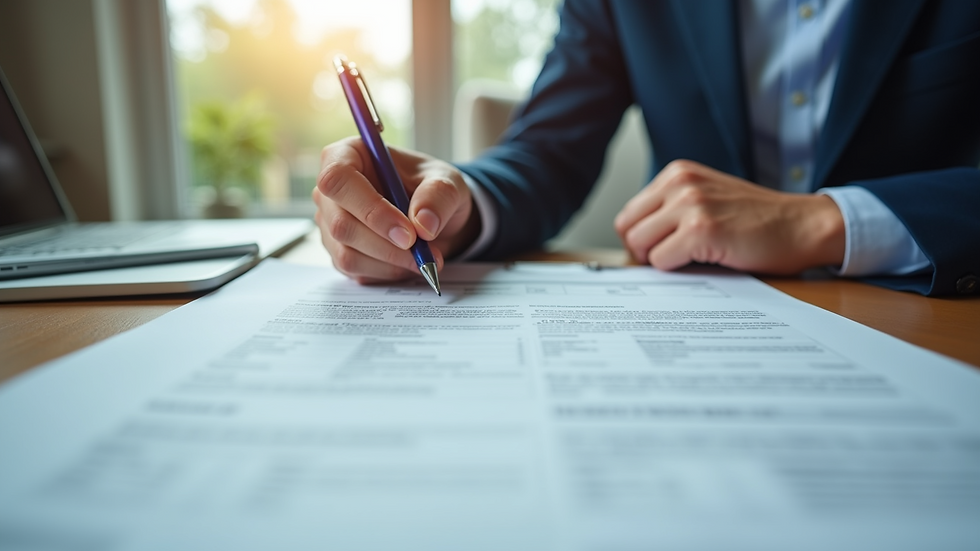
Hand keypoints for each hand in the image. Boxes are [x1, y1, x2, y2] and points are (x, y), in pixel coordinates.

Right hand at [312, 137, 480, 283]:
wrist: (433, 217)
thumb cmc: (431, 189)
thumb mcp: (447, 182)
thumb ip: (438, 196)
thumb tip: (423, 225)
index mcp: (349, 156)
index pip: (338, 180)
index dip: (370, 208)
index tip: (408, 232)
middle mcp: (331, 191)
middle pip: (341, 224)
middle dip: (386, 245)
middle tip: (424, 253)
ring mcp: (331, 223)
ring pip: (347, 253)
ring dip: (390, 262)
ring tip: (424, 258)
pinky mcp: (338, 251)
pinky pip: (354, 271)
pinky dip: (387, 272)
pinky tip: (408, 263)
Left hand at [613, 160, 844, 274]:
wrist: (803, 225)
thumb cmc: (758, 220)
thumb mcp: (708, 198)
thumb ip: (671, 210)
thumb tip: (634, 242)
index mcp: (677, 173)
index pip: (628, 214)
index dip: (640, 238)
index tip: (661, 249)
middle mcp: (680, 183)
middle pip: (627, 229)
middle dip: (644, 251)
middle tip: (673, 260)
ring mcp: (690, 205)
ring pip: (640, 245)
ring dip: (661, 261)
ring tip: (691, 259)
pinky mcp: (700, 230)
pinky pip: (662, 261)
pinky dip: (678, 269)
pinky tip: (706, 260)